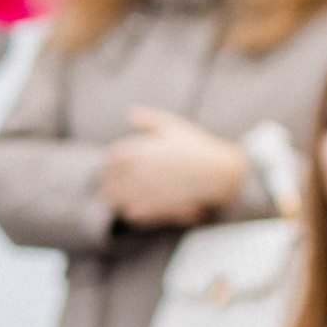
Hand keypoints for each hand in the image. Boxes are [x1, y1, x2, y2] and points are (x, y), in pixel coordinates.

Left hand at [99, 106, 249, 229]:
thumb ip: (149, 120)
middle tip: (116, 185)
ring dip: (117, 198)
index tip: (117, 167)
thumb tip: (132, 113)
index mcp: (137, 150)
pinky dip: (131, 211)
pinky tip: (138, 207)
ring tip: (123, 198)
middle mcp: (136, 171)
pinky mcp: (153, 207)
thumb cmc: (196, 147)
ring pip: (115, 199)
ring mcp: (143, 190)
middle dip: (111, 182)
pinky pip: (131, 213)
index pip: (111, 159)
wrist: (217, 172)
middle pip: (108, 181)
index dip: (112, 164)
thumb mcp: (173, 126)